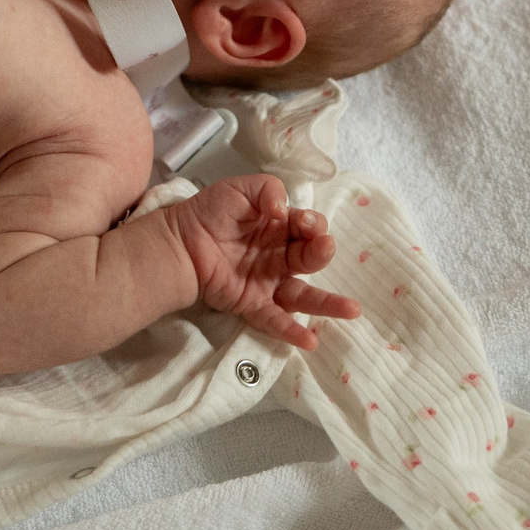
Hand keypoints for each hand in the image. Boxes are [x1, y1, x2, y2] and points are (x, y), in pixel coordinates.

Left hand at [168, 175, 361, 350]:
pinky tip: (310, 340)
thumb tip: (284, 211)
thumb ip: (267, 190)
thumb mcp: (240, 188)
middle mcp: (279, 256)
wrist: (178, 241)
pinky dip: (292, 331)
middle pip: (311, 258)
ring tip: (352, 309)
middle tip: (323, 246)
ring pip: (303, 295)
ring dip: (327, 303)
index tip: (302, 221)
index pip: (308, 227)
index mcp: (280, 227)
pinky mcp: (252, 304)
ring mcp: (267, 282)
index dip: (312, 224)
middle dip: (322, 252)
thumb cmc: (209, 212)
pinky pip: (275, 319)